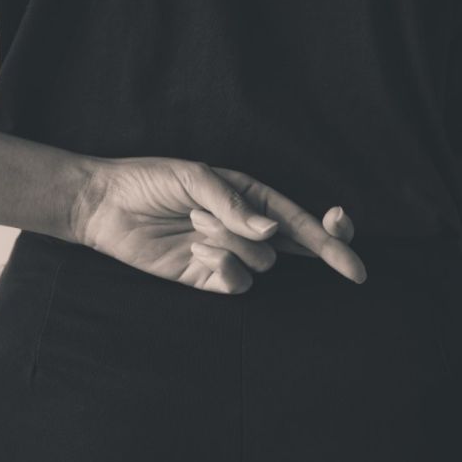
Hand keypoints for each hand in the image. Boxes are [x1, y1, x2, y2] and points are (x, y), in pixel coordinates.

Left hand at [72, 156, 366, 293]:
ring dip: (235, 242)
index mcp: (250, 198)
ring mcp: (228, 255)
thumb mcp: (197, 179)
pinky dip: (223, 265)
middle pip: (297, 246)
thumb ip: (236, 206)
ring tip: (197, 224)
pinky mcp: (206, 278)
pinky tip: (196, 248)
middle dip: (323, 250)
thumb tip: (273, 231)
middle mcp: (245, 229)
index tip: (355, 260)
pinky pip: (236, 282)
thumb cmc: (152, 181)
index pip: (300, 219)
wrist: (106, 205)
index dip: (333, 238)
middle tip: (349, 268)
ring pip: (263, 263)